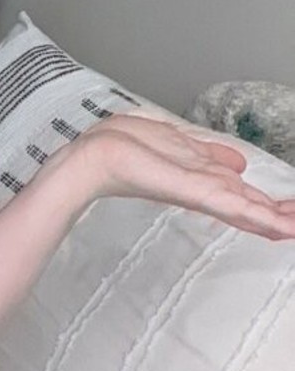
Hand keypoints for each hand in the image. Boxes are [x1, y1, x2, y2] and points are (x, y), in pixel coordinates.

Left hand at [74, 111, 294, 241]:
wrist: (96, 156)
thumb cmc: (125, 145)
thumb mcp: (179, 143)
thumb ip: (209, 155)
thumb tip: (239, 164)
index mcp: (201, 178)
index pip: (243, 196)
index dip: (269, 206)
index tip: (293, 215)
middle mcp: (203, 189)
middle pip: (249, 206)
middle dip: (279, 216)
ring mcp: (198, 193)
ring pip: (246, 210)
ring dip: (278, 220)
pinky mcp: (192, 191)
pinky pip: (231, 205)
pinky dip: (260, 216)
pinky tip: (282, 227)